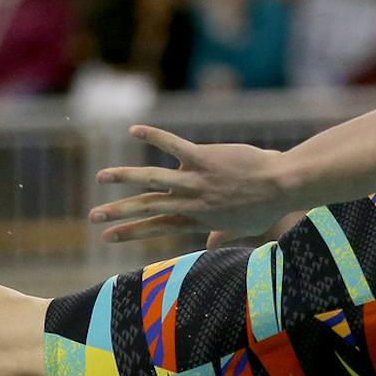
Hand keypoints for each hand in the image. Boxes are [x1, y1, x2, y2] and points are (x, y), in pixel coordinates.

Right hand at [93, 126, 293, 244]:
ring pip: (153, 180)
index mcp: (198, 219)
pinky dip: (153, 137)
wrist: (281, 186)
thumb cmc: (265, 206)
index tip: (107, 237)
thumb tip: (212, 244)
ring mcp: (196, 180)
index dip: (130, 232)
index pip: (157, 227)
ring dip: (125, 177)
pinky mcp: (203, 159)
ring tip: (102, 177)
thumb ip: (221, 236)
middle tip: (93, 217)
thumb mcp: (241, 229)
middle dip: (118, 213)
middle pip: (147, 208)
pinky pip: (173, 145)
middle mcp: (192, 202)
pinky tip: (133, 130)